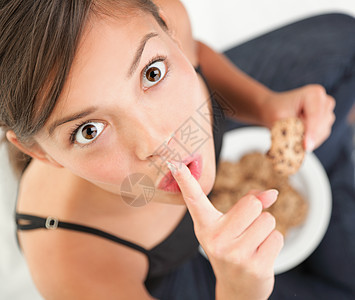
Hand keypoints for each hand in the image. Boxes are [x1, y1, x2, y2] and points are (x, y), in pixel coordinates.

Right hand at [166, 161, 283, 299]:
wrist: (238, 289)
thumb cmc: (233, 249)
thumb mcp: (232, 226)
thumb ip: (248, 203)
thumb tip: (272, 193)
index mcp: (206, 226)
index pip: (194, 200)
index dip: (185, 181)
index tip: (174, 163)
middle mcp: (216, 240)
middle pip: (252, 204)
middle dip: (258, 213)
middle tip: (248, 230)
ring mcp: (234, 255)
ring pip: (268, 220)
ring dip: (266, 229)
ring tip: (254, 244)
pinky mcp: (254, 267)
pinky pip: (277, 237)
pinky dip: (273, 243)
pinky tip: (261, 255)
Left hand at [262, 84, 335, 150]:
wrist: (273, 107)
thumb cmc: (275, 110)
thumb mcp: (278, 118)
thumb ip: (292, 129)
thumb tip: (303, 146)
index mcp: (313, 94)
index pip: (315, 116)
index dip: (311, 132)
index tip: (306, 146)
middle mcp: (324, 100)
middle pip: (322, 124)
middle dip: (309, 136)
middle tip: (292, 143)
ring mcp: (327, 111)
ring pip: (323, 132)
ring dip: (309, 139)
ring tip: (292, 136)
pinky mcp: (326, 121)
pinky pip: (321, 136)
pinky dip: (311, 140)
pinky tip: (298, 138)